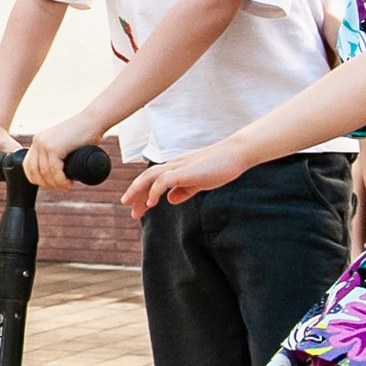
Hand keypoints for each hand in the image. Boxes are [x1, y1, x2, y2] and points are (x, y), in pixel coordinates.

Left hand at [24, 115, 104, 190]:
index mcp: (38, 140)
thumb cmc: (84, 134)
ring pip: (45, 173)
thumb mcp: (64, 144)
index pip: (28, 166)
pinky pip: (54, 171)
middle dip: (47, 184)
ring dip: (56, 184)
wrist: (94, 121)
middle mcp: (38, 141)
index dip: (37, 180)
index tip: (51, 185)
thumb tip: (54, 174)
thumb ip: (56, 154)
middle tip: (61, 187)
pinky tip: (69, 183)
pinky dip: (61, 180)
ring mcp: (44, 143)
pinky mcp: (54, 147)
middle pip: (34, 171)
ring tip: (67, 186)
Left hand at [121, 141, 249, 218]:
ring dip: (139, 192)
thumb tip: (170, 199)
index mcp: (176, 168)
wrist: (235, 154)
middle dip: (135, 194)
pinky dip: (155, 191)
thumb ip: (185, 190)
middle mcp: (173, 165)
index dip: (143, 193)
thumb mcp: (199, 182)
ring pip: (150, 177)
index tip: (138, 207)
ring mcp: (178, 166)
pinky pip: (163, 180)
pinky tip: (152, 203)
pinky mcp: (185, 171)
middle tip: (130, 211)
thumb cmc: (220, 167)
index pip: (153, 179)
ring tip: (133, 208)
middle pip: (147, 178)